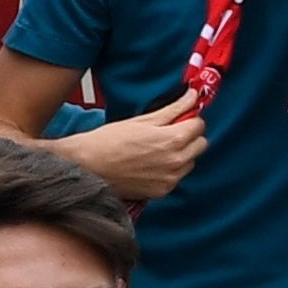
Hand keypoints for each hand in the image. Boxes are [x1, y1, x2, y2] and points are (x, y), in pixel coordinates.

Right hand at [60, 96, 211, 200]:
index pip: (199, 125)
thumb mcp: (142, 120)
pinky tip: (150, 165)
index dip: (189, 119)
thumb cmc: (108, 141)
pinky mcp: (162, 191)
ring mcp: (170, 179)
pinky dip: (169, 171)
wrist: (87, 166)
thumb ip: (173, 108)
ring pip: (190, 162)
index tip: (177, 119)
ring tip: (156, 151)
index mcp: (174, 139)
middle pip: (201, 144)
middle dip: (189, 137)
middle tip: (168, 133)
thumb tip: (192, 96)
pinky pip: (176, 177)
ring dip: (181, 155)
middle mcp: (177, 161)